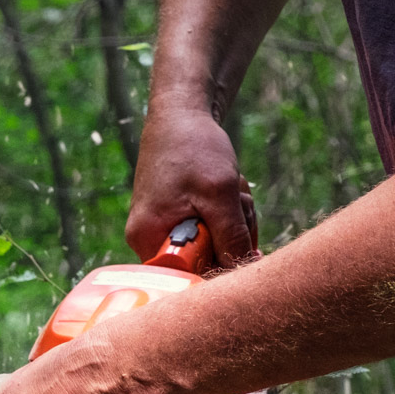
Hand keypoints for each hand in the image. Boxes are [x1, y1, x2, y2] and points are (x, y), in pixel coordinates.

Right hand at [126, 103, 257, 266]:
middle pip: (202, 262)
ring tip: (230, 189)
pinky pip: (208, 230)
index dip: (221, 263)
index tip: (241, 239)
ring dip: (232, 220)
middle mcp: (148, 241)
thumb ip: (232, 236)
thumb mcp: (220, 193)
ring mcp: (162, 231)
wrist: (180, 116)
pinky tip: (224, 190)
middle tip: (236, 202)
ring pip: (211, 245)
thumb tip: (246, 269)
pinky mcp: (175, 220)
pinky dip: (224, 213)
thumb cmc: (192, 149)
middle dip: (231, 235)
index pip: (188, 277)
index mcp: (148, 240)